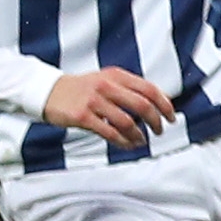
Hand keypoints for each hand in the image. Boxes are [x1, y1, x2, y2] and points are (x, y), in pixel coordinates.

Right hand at [41, 68, 175, 147]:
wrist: (49, 92)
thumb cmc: (82, 89)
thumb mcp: (106, 80)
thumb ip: (129, 88)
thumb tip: (158, 104)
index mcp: (116, 75)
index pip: (149, 89)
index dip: (164, 104)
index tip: (171, 117)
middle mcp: (107, 85)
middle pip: (142, 105)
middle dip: (156, 121)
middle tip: (160, 131)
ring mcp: (94, 100)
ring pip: (127, 122)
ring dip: (139, 135)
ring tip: (142, 141)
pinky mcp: (83, 116)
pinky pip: (110, 133)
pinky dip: (123, 142)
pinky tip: (128, 145)